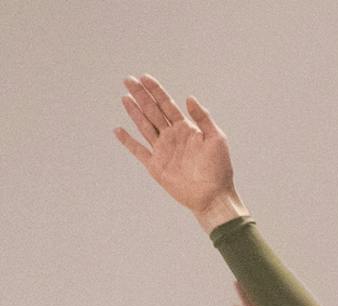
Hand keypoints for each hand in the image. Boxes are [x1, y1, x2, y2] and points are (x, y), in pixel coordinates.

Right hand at [114, 76, 244, 230]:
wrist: (212, 196)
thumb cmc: (219, 168)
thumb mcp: (216, 138)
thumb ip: (202, 117)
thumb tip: (189, 97)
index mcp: (185, 127)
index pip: (167, 104)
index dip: (155, 90)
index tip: (144, 77)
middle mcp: (171, 136)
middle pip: (152, 111)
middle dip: (141, 95)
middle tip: (128, 80)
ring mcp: (162, 150)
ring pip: (144, 126)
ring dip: (134, 112)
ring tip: (124, 97)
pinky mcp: (156, 166)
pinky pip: (138, 151)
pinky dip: (128, 141)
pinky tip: (118, 130)